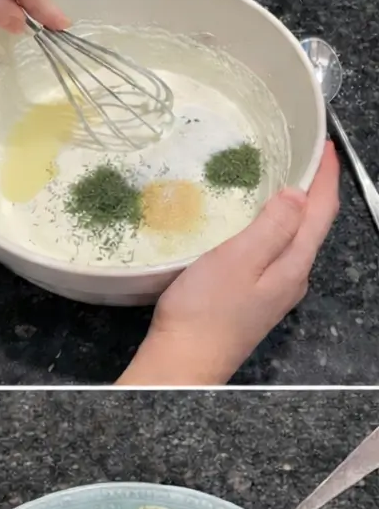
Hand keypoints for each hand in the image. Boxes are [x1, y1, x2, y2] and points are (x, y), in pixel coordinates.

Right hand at [118, 140, 340, 384]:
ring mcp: (272, 295)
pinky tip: (252, 229)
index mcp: (293, 265)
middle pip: (311, 227)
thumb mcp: (238, 260)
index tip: (325, 145)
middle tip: (302, 158)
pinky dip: (270, 233)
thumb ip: (272, 226)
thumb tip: (298, 194)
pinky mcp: (250, 303)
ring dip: (291, 212)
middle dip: (312, 191)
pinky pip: (271, 257)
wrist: (182, 363)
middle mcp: (291, 280)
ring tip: (279, 185)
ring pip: (292, 243)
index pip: (321, 212)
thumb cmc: (204, 311)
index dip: (326, 176)